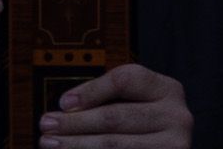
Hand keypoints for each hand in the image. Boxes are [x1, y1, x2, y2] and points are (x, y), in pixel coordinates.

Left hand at [40, 64, 188, 144]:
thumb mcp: (136, 105)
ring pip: (114, 145)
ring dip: (77, 145)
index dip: (91, 90)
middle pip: (115, 116)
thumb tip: (66, 107)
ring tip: (51, 144)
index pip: (125, 80)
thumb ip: (108, 102)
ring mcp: (174, 145)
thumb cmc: (145, 128)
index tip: (63, 103)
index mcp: (167, 90)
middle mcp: (177, 117)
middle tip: (46, 125)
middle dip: (75, 122)